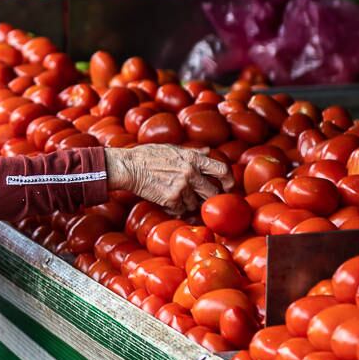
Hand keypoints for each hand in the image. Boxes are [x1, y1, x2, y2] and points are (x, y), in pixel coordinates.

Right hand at [105, 145, 234, 216]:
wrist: (128, 167)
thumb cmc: (148, 156)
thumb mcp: (172, 148)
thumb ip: (193, 152)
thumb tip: (209, 151)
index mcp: (193, 158)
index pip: (222, 170)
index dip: (229, 181)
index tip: (228, 187)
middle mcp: (190, 173)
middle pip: (213, 193)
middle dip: (210, 198)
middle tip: (205, 200)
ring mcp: (181, 187)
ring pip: (196, 204)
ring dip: (190, 204)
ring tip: (178, 197)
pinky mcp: (171, 200)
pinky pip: (181, 210)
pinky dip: (177, 209)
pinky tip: (168, 201)